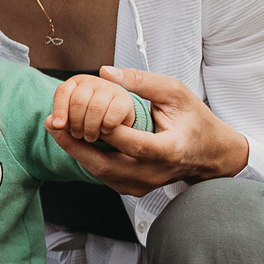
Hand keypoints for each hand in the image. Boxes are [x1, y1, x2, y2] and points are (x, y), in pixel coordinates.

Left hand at [46, 73, 140, 148]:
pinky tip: (105, 131)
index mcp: (76, 83)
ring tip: (90, 137)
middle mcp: (93, 81)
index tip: (59, 126)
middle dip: (75, 123)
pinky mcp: (125, 100)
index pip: (63, 91)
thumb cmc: (89, 121)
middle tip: (78, 135)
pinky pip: (112, 113)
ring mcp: (110, 88)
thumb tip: (49, 123)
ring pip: (95, 107)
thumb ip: (61, 122)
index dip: (59, 109)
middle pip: (78, 101)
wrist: (116, 123)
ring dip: (90, 127)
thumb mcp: (72, 120)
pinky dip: (106, 126)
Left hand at [51, 67, 249, 196]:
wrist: (209, 153)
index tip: (82, 110)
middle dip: (76, 144)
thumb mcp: (175, 92)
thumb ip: (141, 82)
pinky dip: (87, 158)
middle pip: (107, 166)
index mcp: (170, 150)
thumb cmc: (194, 120)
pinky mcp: (133, 190)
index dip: (106, 128)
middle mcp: (155, 174)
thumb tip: (104, 72)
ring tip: (56, 129)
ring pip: (101, 174)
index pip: (133, 144)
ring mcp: (143, 186)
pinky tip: (73, 140)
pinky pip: (104, 176)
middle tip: (53, 123)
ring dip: (76, 151)